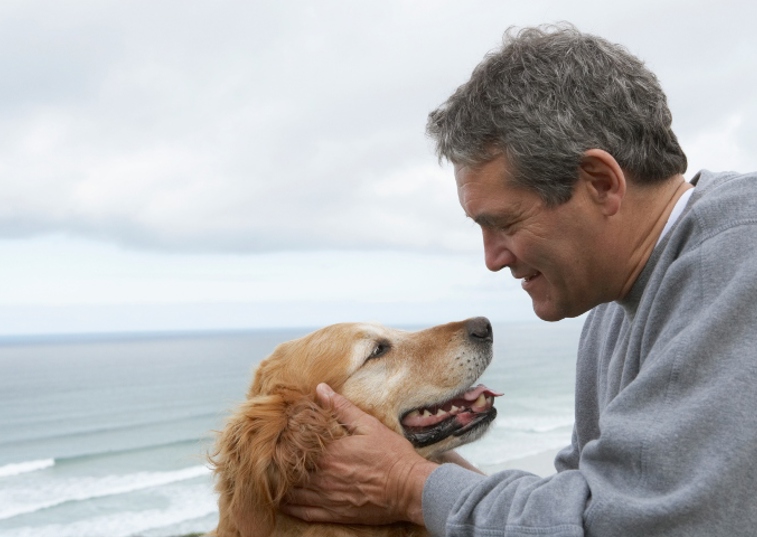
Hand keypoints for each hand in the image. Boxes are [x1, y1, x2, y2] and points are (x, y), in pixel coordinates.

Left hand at [281, 383, 437, 525]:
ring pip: (293, 494)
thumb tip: (321, 389)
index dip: (282, 444)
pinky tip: (283, 503)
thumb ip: (342, 409)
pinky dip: (291, 508)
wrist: (409, 488)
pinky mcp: (335, 514)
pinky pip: (305, 513)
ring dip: (280, 487)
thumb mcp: (368, 425)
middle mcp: (323, 477)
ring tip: (271, 480)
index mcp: (329, 453)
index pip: (295, 447)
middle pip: (289, 472)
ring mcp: (328, 497)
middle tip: (267, 460)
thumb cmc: (391, 455)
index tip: (275, 438)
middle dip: (277, 466)